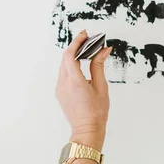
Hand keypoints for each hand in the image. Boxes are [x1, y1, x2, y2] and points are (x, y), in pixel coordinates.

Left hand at [56, 31, 112, 150]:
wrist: (87, 129)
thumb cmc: (97, 111)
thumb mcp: (101, 87)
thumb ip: (99, 66)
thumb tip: (103, 50)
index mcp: (74, 81)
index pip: (70, 54)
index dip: (77, 42)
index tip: (85, 34)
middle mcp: (63, 83)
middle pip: (65, 58)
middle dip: (75, 47)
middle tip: (88, 40)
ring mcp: (59, 88)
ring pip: (63, 65)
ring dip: (73, 56)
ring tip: (86, 50)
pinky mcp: (60, 92)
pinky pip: (63, 74)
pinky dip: (71, 66)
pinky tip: (81, 65)